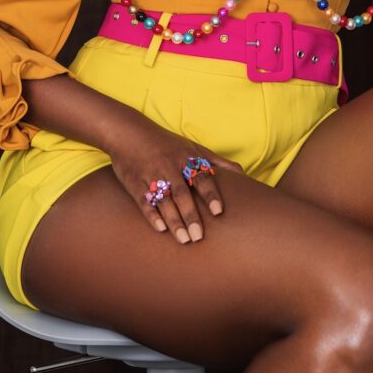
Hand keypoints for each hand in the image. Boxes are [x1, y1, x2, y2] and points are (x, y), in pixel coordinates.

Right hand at [107, 114, 245, 243]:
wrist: (129, 132)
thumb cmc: (167, 144)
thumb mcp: (193, 148)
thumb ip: (218, 162)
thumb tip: (243, 174)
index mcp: (186, 158)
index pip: (201, 177)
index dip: (210, 193)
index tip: (218, 211)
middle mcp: (170, 166)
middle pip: (182, 193)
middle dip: (191, 214)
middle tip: (199, 237)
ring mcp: (151, 174)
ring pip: (164, 200)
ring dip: (174, 220)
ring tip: (184, 240)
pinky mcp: (134, 183)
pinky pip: (144, 200)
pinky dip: (152, 214)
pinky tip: (160, 229)